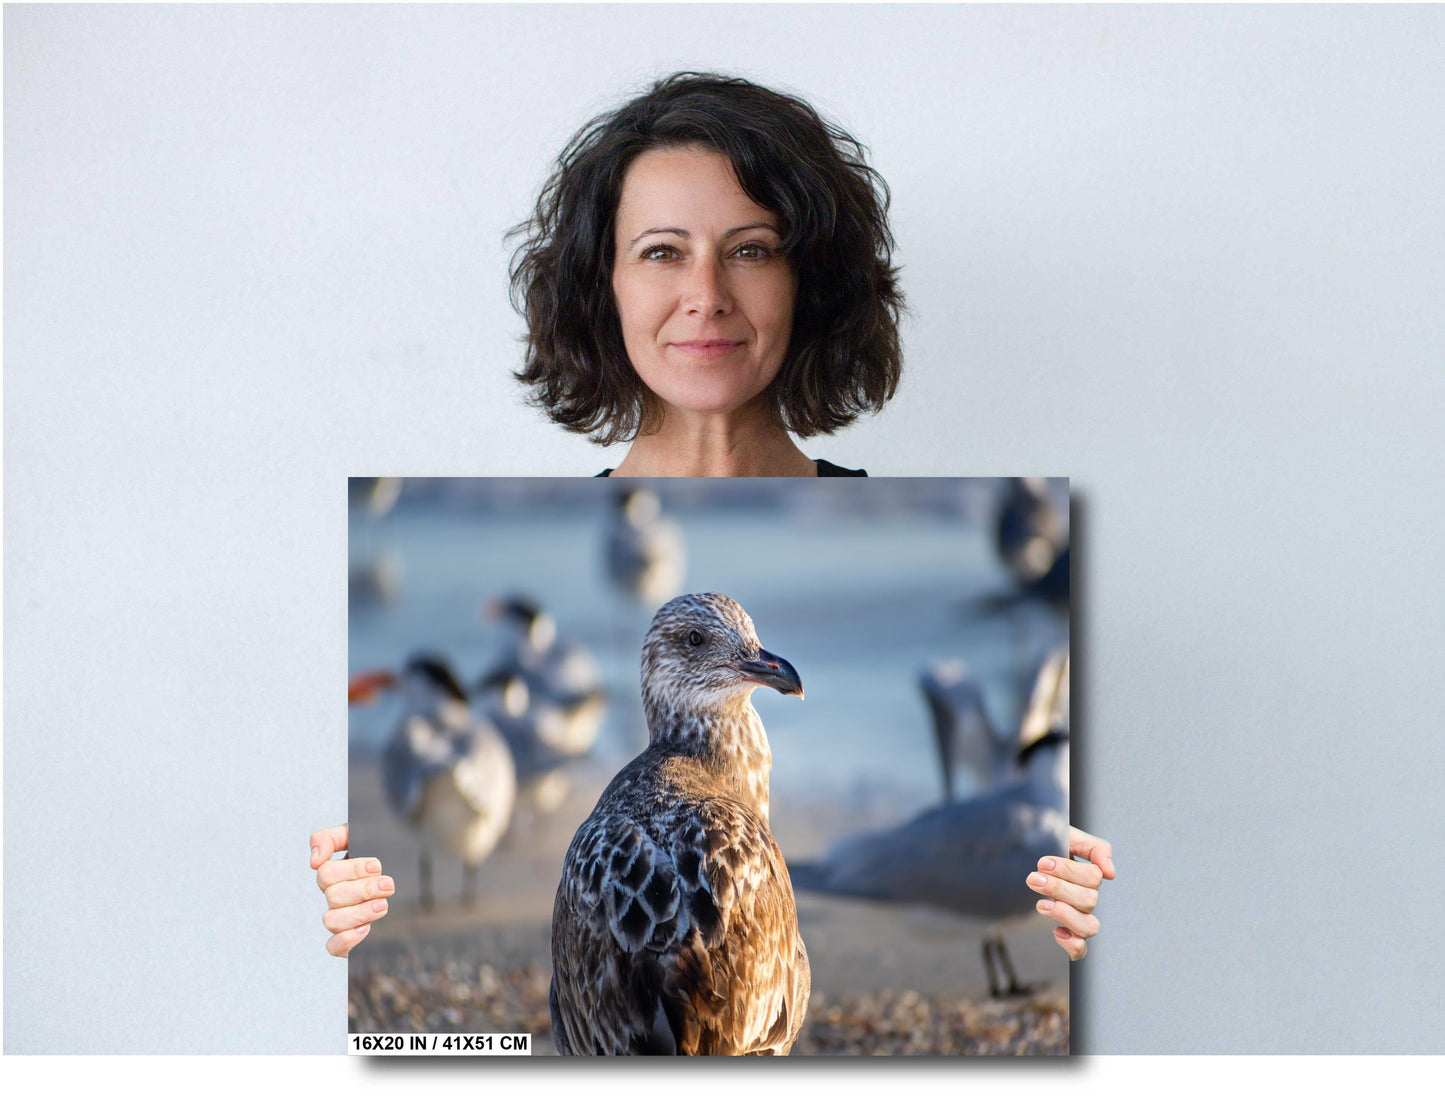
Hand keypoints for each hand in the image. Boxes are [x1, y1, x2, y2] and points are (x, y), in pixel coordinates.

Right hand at [310, 823, 394, 957]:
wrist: (404, 863)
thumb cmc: (375, 849)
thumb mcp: (354, 834)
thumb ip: (329, 838)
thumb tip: (314, 861)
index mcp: (332, 874)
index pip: (326, 874)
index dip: (352, 870)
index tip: (376, 866)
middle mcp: (333, 897)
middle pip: (333, 897)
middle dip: (364, 890)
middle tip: (387, 885)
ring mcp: (340, 917)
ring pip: (332, 921)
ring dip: (359, 913)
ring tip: (383, 904)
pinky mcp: (349, 938)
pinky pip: (333, 947)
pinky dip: (346, 940)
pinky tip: (366, 928)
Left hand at [1027, 826, 1114, 960]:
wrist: (1019, 854)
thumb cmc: (1045, 844)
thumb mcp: (1068, 835)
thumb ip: (1094, 848)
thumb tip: (1110, 873)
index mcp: (1089, 875)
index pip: (1093, 878)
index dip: (1068, 870)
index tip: (1042, 863)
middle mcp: (1087, 897)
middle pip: (1089, 901)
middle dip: (1058, 889)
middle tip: (1033, 878)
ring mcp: (1078, 916)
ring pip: (1089, 927)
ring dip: (1064, 915)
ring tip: (1040, 905)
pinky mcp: (1066, 933)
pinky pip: (1080, 950)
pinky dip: (1072, 944)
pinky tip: (1056, 932)